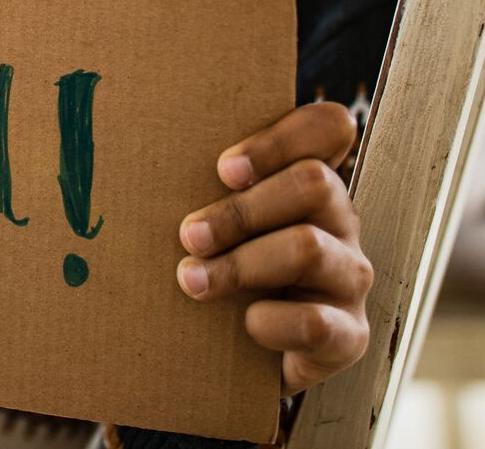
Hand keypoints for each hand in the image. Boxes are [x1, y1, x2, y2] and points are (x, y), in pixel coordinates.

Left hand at [176, 102, 371, 393]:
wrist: (241, 356)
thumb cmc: (220, 272)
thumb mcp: (213, 226)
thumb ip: (197, 189)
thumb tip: (135, 158)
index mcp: (309, 182)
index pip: (328, 127)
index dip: (281, 139)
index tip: (223, 169)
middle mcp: (339, 221)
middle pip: (313, 183)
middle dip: (239, 210)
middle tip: (189, 235)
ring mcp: (348, 276)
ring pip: (308, 247)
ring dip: (239, 264)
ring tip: (191, 280)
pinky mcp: (349, 334)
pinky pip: (316, 321)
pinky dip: (270, 323)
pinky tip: (245, 325)